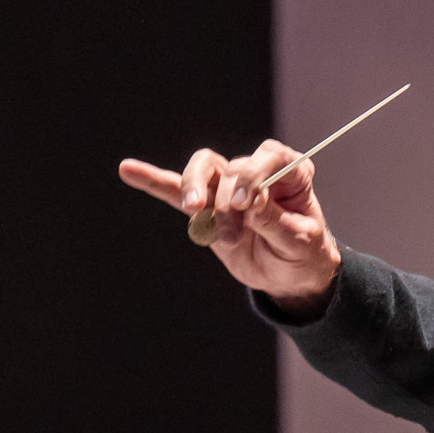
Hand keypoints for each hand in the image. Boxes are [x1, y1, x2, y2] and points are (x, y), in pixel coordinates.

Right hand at [118, 140, 342, 315]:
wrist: (291, 275)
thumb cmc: (304, 253)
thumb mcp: (300, 241)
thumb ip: (274, 220)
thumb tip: (249, 202)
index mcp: (289, 173)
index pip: (267, 157)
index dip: (253, 176)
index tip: (248, 205)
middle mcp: (256, 172)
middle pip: (229, 167)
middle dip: (225, 198)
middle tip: (230, 231)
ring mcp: (228, 186)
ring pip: (203, 171)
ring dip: (194, 189)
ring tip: (194, 211)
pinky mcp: (206, 206)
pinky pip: (176, 190)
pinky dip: (154, 181)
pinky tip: (129, 170)